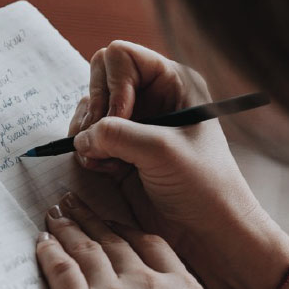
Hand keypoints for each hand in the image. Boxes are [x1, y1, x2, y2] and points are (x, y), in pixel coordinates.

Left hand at [37, 192, 227, 288]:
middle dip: (91, 218)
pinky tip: (43, 241)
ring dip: (68, 227)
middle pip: (112, 238)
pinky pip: (61, 270)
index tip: (112, 220)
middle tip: (74, 202)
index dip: (125, 227)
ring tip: (56, 213)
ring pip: (85, 247)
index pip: (149, 242)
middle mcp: (146, 279)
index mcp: (181, 284)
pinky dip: (50, 252)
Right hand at [69, 41, 275, 282]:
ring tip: (107, 161)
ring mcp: (132, 124)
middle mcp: (150, 97)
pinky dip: (88, 153)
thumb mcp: (161, 150)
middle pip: (97, 79)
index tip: (122, 118)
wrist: (208, 232)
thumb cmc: (203, 185)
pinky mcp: (119, 150)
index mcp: (172, 82)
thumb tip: (80, 137)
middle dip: (95, 110)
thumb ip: (116, 133)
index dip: (113, 85)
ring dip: (88, 135)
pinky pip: (86, 137)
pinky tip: (107, 170)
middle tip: (103, 140)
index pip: (121, 56)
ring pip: (88, 110)